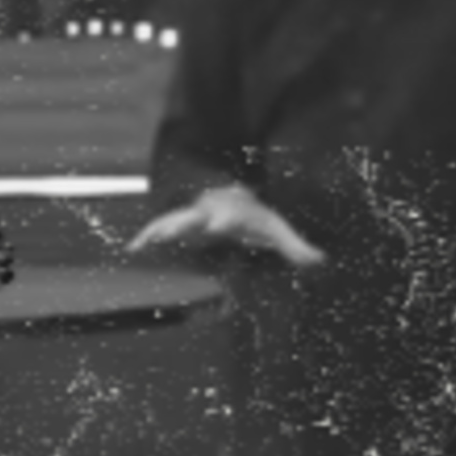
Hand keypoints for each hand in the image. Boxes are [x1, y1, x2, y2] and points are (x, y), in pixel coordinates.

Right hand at [127, 182, 326, 267]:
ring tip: (142, 243)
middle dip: (180, 224)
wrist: (225, 194)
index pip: (226, 218)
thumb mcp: (274, 227)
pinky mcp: (175, 227)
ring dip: (156, 232)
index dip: (221, 220)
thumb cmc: (251, 216)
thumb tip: (322, 261)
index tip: (217, 224)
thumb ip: (295, 246)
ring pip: (169, 223)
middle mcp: (204, 215)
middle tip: (168, 232)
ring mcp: (187, 220)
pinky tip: (132, 249)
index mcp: (229, 215)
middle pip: (190, 218)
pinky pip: (156, 230)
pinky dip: (144, 239)